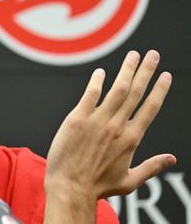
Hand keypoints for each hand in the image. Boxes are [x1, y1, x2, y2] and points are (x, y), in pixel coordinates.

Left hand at [45, 50, 175, 200]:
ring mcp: (97, 121)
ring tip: (133, 55)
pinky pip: (90, 94)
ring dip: (127, 70)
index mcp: (131, 139)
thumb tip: (172, 158)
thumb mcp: (130, 180)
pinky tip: (101, 72)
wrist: (70, 187)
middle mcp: (117, 127)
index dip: (159, 90)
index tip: (165, 75)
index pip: (150, 108)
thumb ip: (152, 167)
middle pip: (136, 93)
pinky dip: (97, 82)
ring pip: (117, 89)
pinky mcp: (77, 119)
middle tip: (153, 54)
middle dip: (146, 71)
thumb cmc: (97, 186)